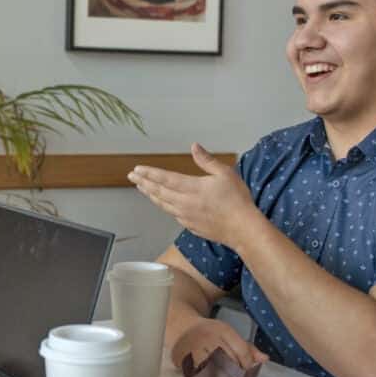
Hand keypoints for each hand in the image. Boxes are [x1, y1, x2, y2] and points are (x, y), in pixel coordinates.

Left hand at [128, 143, 260, 249]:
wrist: (243, 229)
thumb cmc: (237, 201)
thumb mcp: (225, 174)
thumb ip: (206, 160)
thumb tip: (194, 146)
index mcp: (192, 188)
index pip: (164, 179)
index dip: (149, 173)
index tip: (137, 169)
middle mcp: (184, 203)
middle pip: (158, 191)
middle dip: (143, 182)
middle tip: (132, 176)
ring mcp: (185, 216)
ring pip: (162, 204)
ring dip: (150, 194)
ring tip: (142, 188)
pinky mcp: (190, 226)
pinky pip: (172, 214)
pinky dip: (163, 206)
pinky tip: (161, 203)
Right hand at [172, 319, 267, 370]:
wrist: (182, 326)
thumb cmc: (208, 332)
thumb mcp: (229, 334)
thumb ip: (247, 348)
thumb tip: (264, 359)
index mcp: (222, 330)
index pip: (241, 351)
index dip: (248, 365)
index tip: (247, 372)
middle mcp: (208, 338)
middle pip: (229, 363)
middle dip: (236, 376)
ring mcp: (194, 349)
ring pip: (214, 372)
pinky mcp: (183, 360)